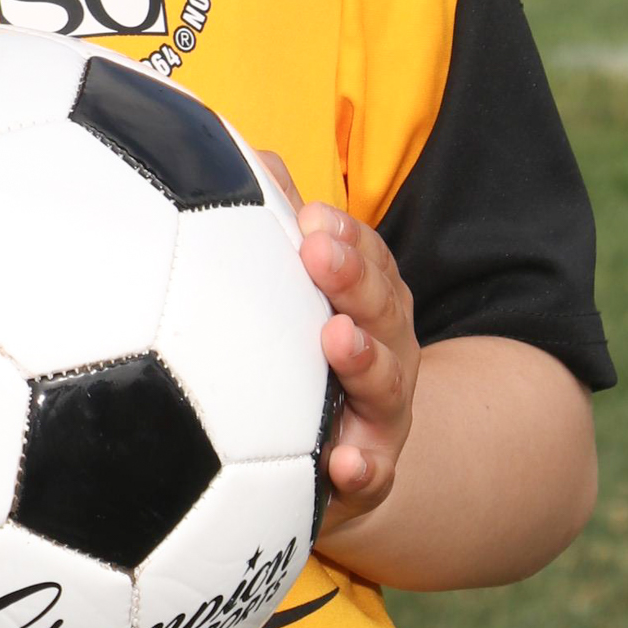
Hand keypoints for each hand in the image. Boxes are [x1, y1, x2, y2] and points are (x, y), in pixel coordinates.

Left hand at [257, 153, 420, 543]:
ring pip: (385, 381)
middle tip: (321, 255)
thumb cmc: (305, 357)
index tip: (311, 216)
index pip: (368, 256)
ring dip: (364, 360)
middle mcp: (385, 348)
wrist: (344, 458)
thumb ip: (272, 224)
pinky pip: (375, 470)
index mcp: (367, 300)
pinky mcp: (373, 470)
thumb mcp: (297, 292)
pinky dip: (362, 466)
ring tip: (338, 341)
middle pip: (382, 306)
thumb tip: (242, 156)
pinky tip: (343, 464)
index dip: (346, 234)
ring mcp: (383, 409)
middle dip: (355, 278)